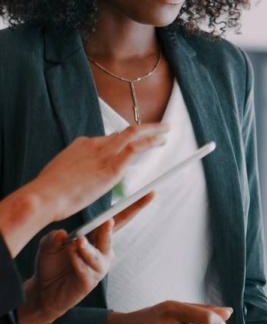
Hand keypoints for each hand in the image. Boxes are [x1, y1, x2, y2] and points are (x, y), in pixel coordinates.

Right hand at [0, 123, 167, 256]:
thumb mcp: (60, 175)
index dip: (123, 139)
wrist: (43, 196)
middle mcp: (94, 144)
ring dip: (152, 131)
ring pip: (133, 134)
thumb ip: (73, 172)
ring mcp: (104, 153)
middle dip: (144, 128)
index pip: (107, 139)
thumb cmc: (47, 193)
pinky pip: (136, 147)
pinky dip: (150, 141)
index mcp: (81, 145)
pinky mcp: (112, 166)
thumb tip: (76, 178)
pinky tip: (160, 141)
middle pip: (124, 131)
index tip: (133, 141)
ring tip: (166, 130)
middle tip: (159, 127)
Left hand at [18, 193, 153, 323]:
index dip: (134, 206)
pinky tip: (69, 256)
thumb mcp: (48, 245)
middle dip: (109, 228)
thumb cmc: (50, 264)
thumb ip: (54, 238)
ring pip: (98, 253)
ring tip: (76, 243)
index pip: (119, 218)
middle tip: (108, 222)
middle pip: (112, 233)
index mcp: (97, 236)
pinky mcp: (90, 281)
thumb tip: (62, 234)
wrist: (43, 292)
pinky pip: (86, 268)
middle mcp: (103, 250)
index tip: (150, 193)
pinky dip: (77, 260)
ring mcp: (99, 266)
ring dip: (86, 248)